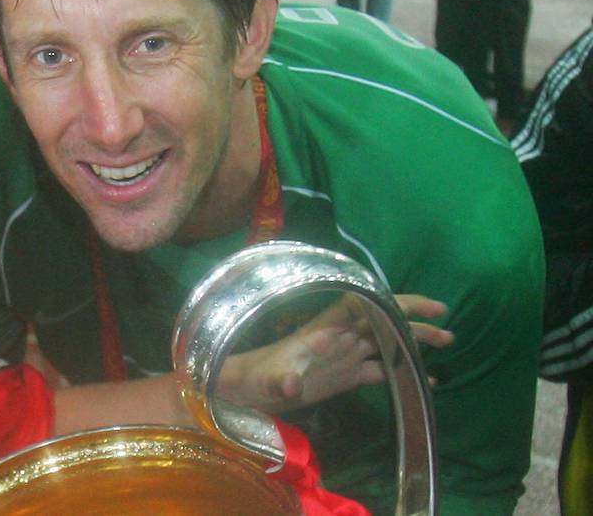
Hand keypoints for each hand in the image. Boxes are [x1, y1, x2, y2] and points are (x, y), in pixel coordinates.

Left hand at [218, 294, 452, 412]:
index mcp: (327, 327)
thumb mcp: (267, 378)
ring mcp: (343, 356)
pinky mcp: (343, 377)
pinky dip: (401, 372)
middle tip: (447, 326)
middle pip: (383, 320)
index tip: (428, 306)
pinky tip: (424, 380)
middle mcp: (340, 336)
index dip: (396, 301)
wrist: (246, 391)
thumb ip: (280, 379)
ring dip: (413, 342)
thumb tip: (291, 384)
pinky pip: (378, 370)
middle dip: (415, 320)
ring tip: (447, 344)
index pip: (366, 304)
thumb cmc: (254, 376)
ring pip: (386, 342)